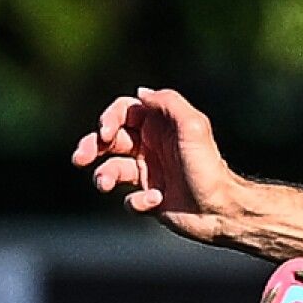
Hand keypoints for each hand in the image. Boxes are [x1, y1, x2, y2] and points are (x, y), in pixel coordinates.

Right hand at [71, 87, 238, 243]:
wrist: (222, 210)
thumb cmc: (208, 166)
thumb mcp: (193, 126)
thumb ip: (168, 102)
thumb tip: (140, 93)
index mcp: (159, 126)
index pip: (123, 112)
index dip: (108, 119)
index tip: (105, 133)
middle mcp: (151, 147)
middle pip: (108, 140)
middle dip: (90, 147)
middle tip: (80, 158)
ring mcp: (149, 173)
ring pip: (110, 170)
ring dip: (102, 176)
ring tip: (104, 185)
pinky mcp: (150, 199)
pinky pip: (129, 199)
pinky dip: (136, 201)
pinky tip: (157, 201)